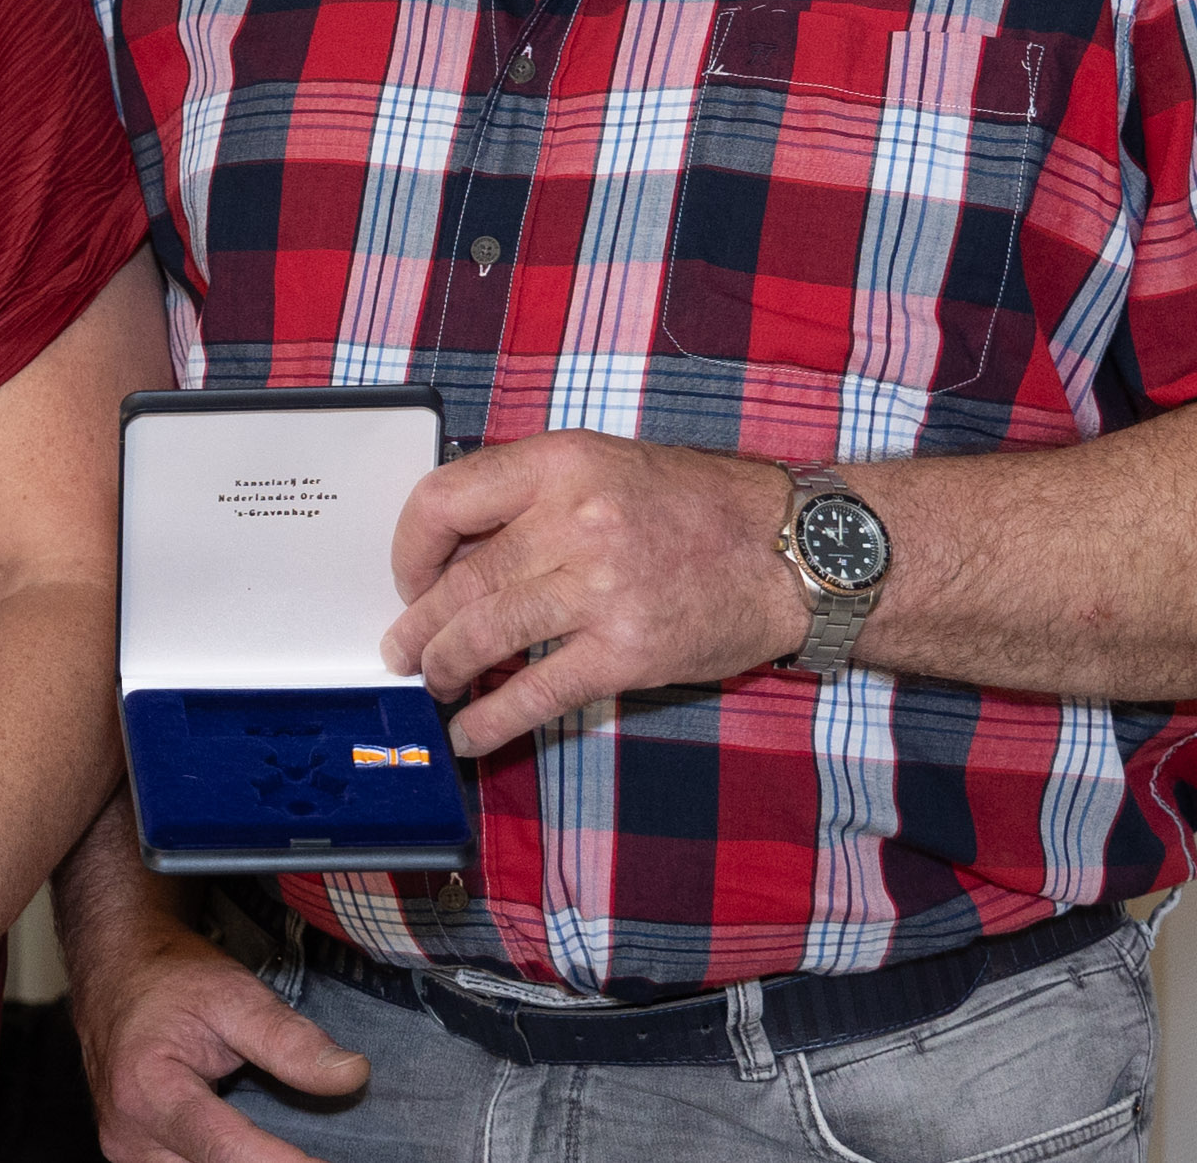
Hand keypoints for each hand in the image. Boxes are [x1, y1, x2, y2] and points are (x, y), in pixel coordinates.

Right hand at [72, 914, 365, 1162]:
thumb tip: (352, 1075)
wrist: (114, 970)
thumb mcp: (233, 994)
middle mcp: (130, 1136)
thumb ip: (289, 1040)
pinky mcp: (140, 1159)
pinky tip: (266, 1152)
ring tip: (298, 1151)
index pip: (226, 1151)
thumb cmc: (169, 978)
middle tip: (330, 1154)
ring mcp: (131, 1154)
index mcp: (147, 1090)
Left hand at [380, 432, 808, 754]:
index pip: (444, 498)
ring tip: (431, 682)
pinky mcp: (628, 651)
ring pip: (486, 634)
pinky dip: (492, 718)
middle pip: (461, 579)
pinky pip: (536, 691)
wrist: (796, 552)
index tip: (408, 575)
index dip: (410, 546)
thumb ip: (531, 497)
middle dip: (417, 622)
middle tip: (400, 647)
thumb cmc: (701, 507)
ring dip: (444, 667)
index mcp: (561, 463)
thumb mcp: (606, 465)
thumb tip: (454, 551)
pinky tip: (470, 733)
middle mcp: (575, 520)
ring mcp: (601, 588)